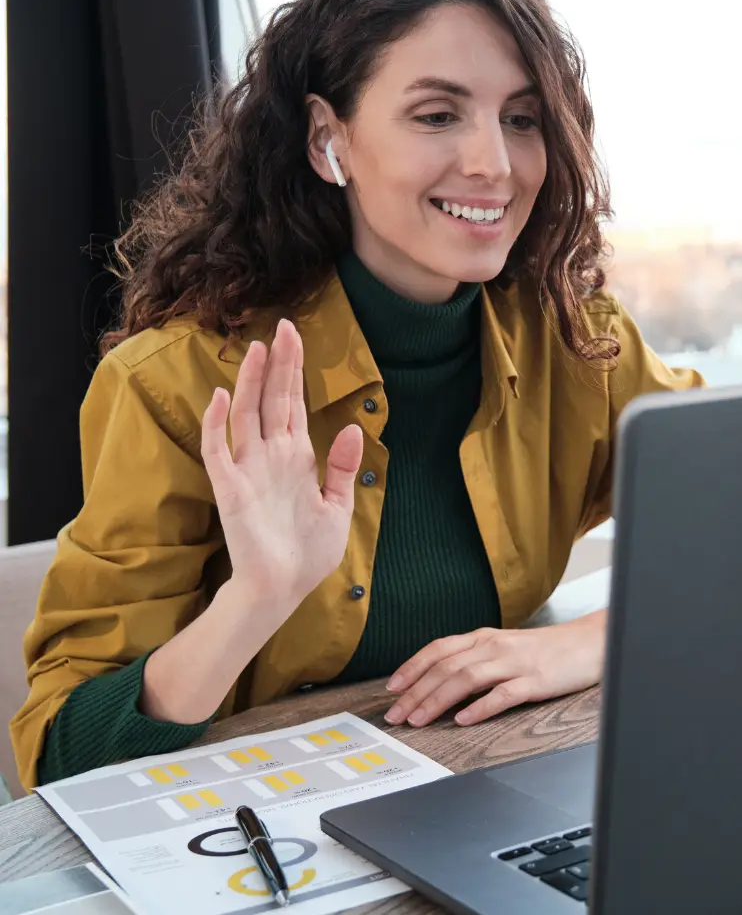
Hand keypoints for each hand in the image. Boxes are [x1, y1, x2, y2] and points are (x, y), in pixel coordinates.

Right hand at [201, 318, 363, 611]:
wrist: (283, 589)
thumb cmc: (308, 551)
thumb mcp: (337, 506)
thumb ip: (342, 467)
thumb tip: (351, 426)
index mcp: (297, 456)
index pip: (294, 402)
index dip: (294, 369)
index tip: (295, 335)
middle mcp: (271, 456)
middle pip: (273, 399)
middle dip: (278, 363)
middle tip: (282, 326)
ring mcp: (249, 469)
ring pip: (247, 415)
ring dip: (249, 382)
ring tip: (255, 348)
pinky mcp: (231, 489)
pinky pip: (218, 451)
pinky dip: (217, 424)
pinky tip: (222, 396)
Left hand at [383, 610, 606, 726]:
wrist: (588, 643)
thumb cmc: (545, 650)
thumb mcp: (505, 648)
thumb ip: (476, 660)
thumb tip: (440, 682)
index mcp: (485, 638)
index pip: (439, 649)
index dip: (413, 667)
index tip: (392, 688)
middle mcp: (495, 646)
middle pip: (447, 666)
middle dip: (416, 691)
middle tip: (396, 714)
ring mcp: (515, 662)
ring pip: (467, 678)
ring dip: (438, 699)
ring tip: (419, 720)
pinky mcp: (534, 680)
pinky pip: (503, 694)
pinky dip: (480, 707)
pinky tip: (464, 720)